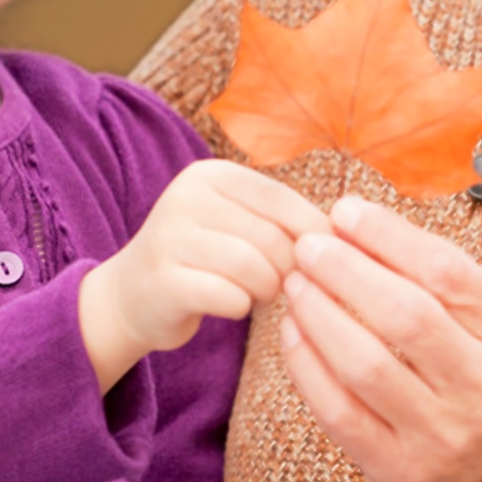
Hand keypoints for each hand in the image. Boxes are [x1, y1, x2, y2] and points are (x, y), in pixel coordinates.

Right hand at [79, 159, 328, 391]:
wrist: (132, 297)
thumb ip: (284, 221)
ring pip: (253, 267)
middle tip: (282, 285)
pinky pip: (228, 297)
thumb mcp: (239, 224)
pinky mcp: (162, 280)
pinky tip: (231, 305)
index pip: (281, 199)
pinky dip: (240, 307)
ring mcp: (169, 236)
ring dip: (266, 290)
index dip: (311, 234)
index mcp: (211, 174)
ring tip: (258, 293)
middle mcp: (186, 196)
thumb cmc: (206, 260)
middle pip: (272, 236)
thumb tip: (349, 237)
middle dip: (289, 269)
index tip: (324, 262)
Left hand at [280, 196, 481, 481]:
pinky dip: (307, 366)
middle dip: (346, 271)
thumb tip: (349, 219)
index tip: (345, 210)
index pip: (446, 272)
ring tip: (296, 282)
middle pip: (406, 316)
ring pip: (366, 365)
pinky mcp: (402, 472)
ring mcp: (446, 438)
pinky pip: (340, 413)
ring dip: (319, 314)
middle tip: (309, 245)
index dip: (387, 235)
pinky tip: (293, 331)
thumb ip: (432, 270)